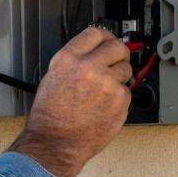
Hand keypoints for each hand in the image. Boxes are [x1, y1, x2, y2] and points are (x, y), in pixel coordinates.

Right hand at [7, 27, 131, 176]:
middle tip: (116, 60)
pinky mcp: (120, 101)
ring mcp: (107, 84)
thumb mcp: (53, 77)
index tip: (107, 40)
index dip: (104, 36)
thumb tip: (94, 51)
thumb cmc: (51, 116)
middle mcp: (88, 68)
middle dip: (118, 53)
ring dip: (119, 76)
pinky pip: (127, 92)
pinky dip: (119, 98)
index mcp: (68, 59)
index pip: (95, 33)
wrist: (55, 143)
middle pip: (117, 46)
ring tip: (103, 90)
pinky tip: (104, 105)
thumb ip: (75, 60)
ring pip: (126, 69)